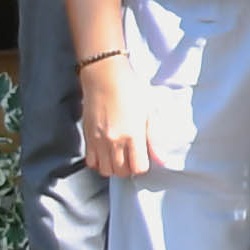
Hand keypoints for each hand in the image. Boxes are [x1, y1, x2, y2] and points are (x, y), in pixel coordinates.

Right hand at [76, 56, 157, 180]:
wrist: (105, 77)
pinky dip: (99, 163)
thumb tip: (162, 161)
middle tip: (132, 158)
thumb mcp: (151, 111)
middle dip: (128, 169)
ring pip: (104, 170)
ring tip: (120, 157)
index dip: (142, 166)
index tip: (144, 158)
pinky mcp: (87, 137)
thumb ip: (155, 138)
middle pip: (120, 172)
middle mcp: (114, 141)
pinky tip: (106, 153)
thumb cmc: (132, 90)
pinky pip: (90, 162)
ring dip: (114, 168)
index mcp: (133, 135)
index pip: (138, 167)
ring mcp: (98, 141)